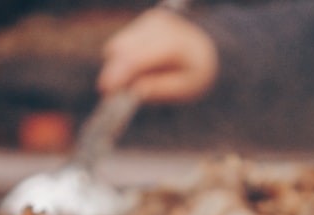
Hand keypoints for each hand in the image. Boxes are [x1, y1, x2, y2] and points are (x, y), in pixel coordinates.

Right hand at [98, 8, 218, 103]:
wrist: (207, 46)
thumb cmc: (197, 71)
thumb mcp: (187, 87)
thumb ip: (161, 89)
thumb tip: (133, 91)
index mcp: (173, 44)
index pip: (137, 58)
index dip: (118, 73)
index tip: (106, 90)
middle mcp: (159, 27)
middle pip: (121, 48)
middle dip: (113, 71)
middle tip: (114, 95)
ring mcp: (149, 21)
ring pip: (118, 45)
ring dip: (118, 66)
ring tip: (134, 82)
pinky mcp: (142, 22)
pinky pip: (123, 42)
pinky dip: (124, 59)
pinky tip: (139, 69)